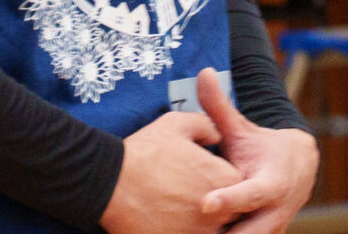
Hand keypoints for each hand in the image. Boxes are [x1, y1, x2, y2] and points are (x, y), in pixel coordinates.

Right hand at [101, 105, 245, 233]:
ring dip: (197, 219)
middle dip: (213, 202)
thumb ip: (206, 126)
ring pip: (210, 227)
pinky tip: (165, 217)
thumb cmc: (145, 152)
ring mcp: (200, 232)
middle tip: (186, 190)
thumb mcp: (178, 123)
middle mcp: (219, 210)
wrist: (110, 184)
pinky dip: (182, 229)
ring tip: (174, 206)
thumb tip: (216, 136)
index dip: (219, 177)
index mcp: (225, 178)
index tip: (202, 174)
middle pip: (228, 211)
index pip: (237, 183)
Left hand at [197, 68, 318, 233]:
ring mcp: (271, 231)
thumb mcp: (242, 129)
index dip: (228, 199)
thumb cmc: (262, 147)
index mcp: (270, 183)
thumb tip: (203, 73)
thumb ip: (220, 107)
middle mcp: (273, 212)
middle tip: (196, 230)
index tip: (205, 205)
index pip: (247, 195)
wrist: (299, 167)